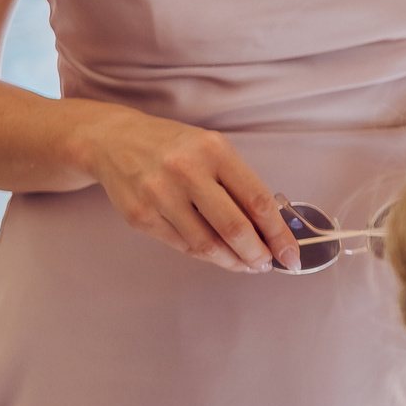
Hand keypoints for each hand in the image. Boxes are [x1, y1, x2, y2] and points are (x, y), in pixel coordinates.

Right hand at [76, 106, 298, 272]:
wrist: (113, 140)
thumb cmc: (174, 147)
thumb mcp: (211, 150)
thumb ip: (239, 185)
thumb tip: (271, 229)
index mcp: (214, 151)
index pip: (257, 201)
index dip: (278, 234)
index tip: (291, 254)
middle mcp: (186, 171)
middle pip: (234, 228)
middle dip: (257, 254)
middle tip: (267, 265)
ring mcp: (160, 195)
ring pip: (207, 244)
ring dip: (233, 261)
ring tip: (246, 264)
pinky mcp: (140, 216)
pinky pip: (183, 246)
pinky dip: (206, 256)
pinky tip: (219, 256)